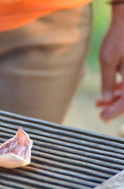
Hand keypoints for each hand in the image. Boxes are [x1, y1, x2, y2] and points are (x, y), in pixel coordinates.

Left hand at [98, 4, 123, 120]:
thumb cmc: (118, 39)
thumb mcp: (108, 61)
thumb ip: (107, 81)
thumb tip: (106, 98)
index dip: (115, 111)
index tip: (104, 117)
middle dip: (115, 106)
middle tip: (101, 113)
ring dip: (115, 98)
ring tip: (99, 103)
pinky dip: (120, 88)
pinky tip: (108, 92)